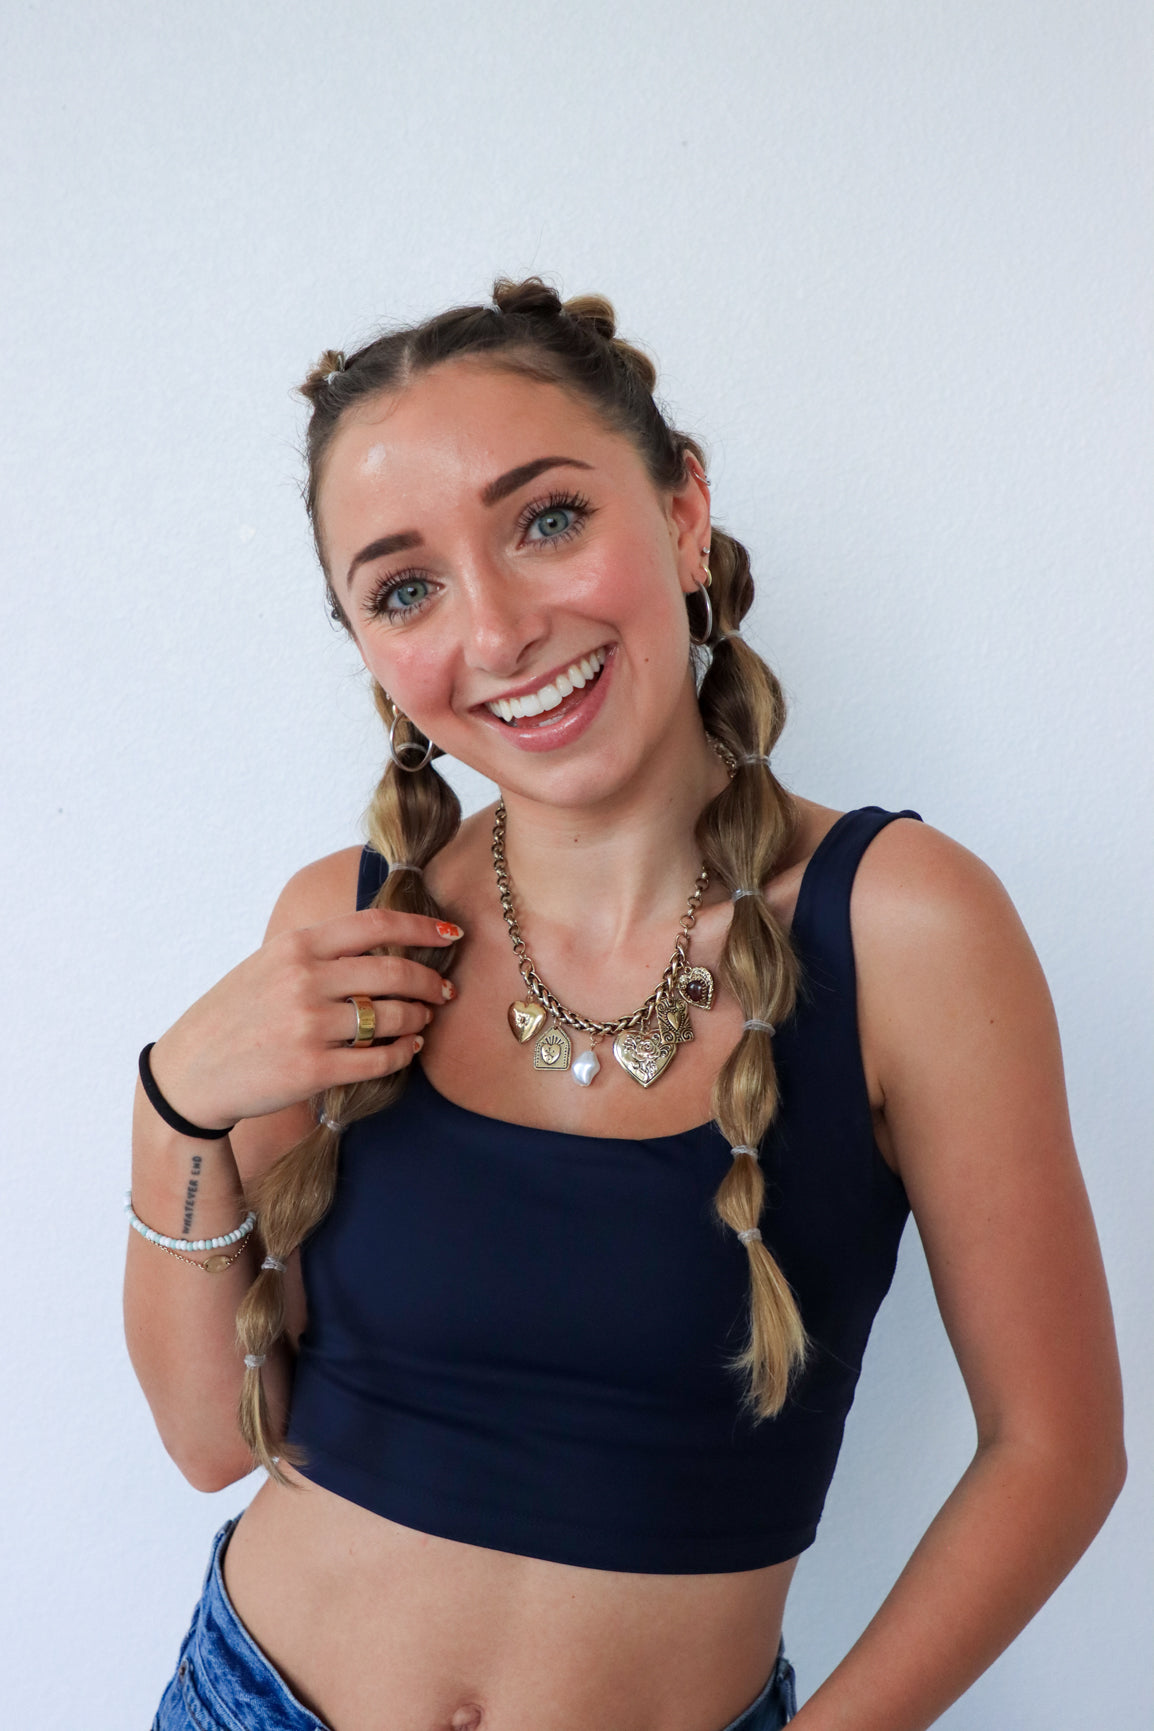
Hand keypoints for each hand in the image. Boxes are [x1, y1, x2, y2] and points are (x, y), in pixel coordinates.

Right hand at [146, 908, 461, 1130]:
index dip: (422, 928)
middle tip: (445, 991)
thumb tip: (384, 941)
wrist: (191, 1073)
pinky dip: (403, 1053)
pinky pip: (378, 1059)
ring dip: (418, 1019)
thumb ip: (319, 951)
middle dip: (430, 982)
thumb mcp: (269, 964)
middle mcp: (304, 980)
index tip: (451, 936)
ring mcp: (308, 1025)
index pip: (376, 925)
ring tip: (423, 1021)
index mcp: (296, 946)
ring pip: (392, 1017)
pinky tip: (408, 1049)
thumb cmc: (236, 1014)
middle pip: (394, 972)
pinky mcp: (312, 1069)